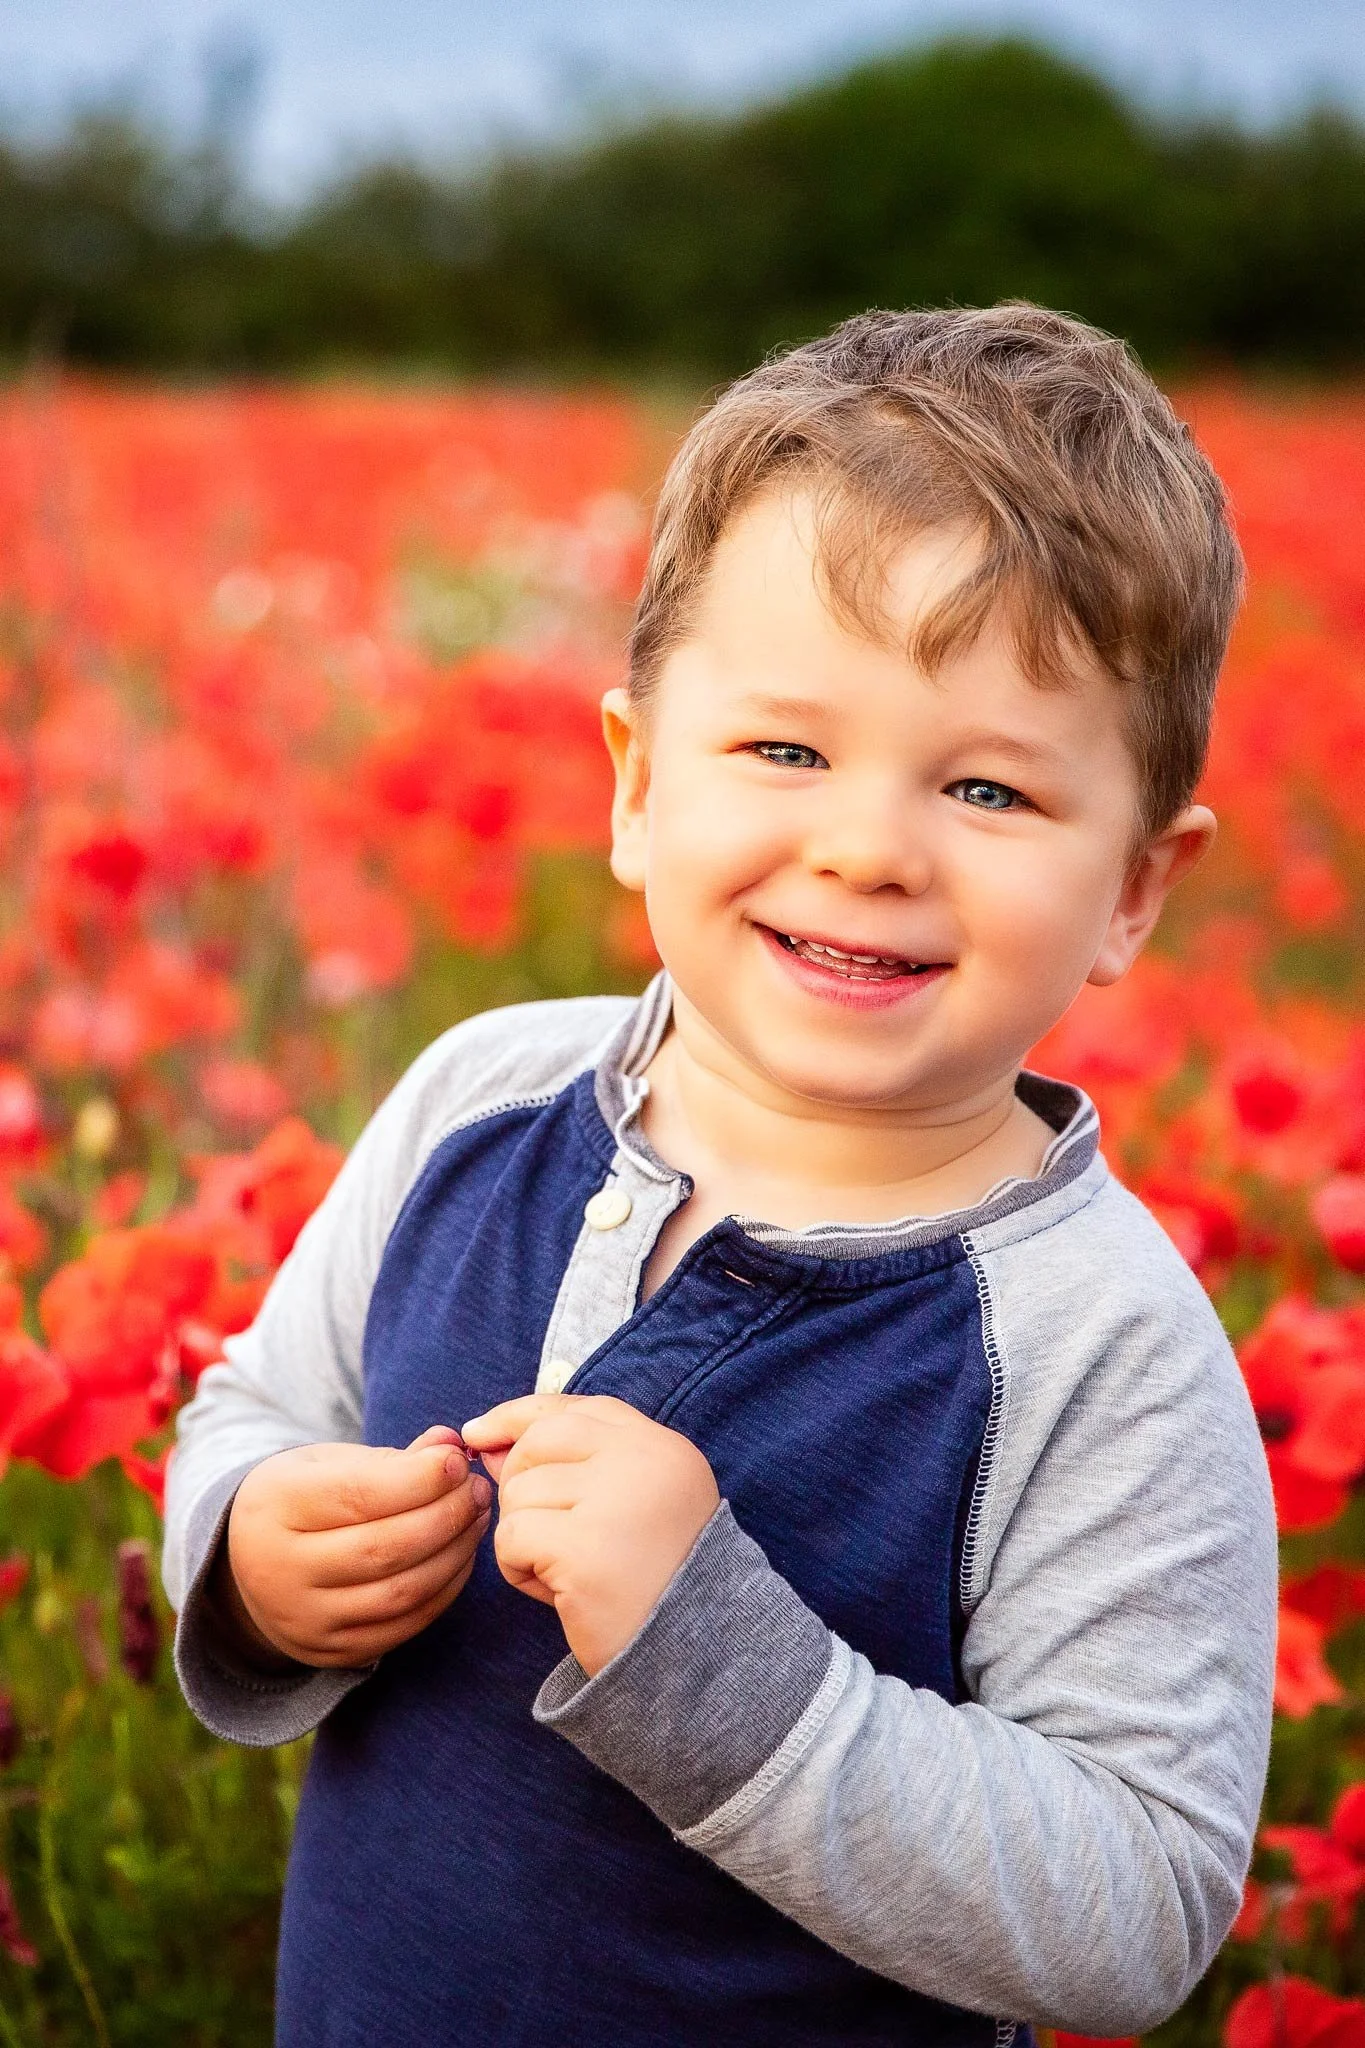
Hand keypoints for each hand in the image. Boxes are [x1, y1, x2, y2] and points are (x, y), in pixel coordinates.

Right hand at [219, 1425, 492, 1668]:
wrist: (249, 1566)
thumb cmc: (304, 1500)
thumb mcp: (330, 1464)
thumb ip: (393, 1457)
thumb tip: (451, 1443)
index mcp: (275, 1507)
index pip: (358, 1496)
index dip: (420, 1478)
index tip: (458, 1460)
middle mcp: (281, 1571)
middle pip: (385, 1548)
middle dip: (447, 1514)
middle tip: (477, 1489)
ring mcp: (306, 1619)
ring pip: (402, 1591)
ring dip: (455, 1552)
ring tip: (476, 1516)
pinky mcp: (333, 1652)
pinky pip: (406, 1624)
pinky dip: (446, 1588)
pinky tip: (461, 1555)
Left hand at [461, 1394, 719, 1677]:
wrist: (700, 1659)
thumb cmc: (654, 1585)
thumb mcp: (628, 1509)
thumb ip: (567, 1467)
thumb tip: (485, 1441)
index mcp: (663, 1448)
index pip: (577, 1408)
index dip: (522, 1417)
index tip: (482, 1433)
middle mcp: (644, 1461)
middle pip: (540, 1441)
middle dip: (519, 1484)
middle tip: (543, 1535)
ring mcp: (616, 1501)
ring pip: (519, 1491)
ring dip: (523, 1536)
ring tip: (563, 1572)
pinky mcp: (585, 1549)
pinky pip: (512, 1536)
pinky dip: (518, 1568)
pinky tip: (554, 1592)